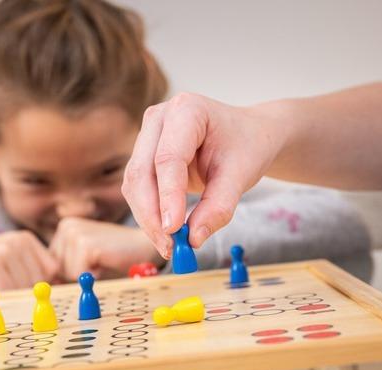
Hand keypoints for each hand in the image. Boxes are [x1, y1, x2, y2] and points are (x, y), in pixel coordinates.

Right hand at [0, 230, 58, 293]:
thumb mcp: (11, 266)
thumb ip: (35, 274)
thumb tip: (63, 290)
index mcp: (27, 240)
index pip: (52, 272)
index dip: (37, 287)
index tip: (19, 287)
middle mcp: (18, 241)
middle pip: (39, 283)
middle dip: (23, 294)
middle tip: (0, 287)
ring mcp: (5, 251)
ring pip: (25, 289)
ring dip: (9, 297)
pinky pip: (8, 293)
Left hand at [49, 217, 165, 281]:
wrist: (144, 248)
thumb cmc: (116, 257)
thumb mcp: (85, 261)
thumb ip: (65, 269)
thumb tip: (48, 284)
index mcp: (64, 228)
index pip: (51, 265)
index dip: (70, 273)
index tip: (90, 264)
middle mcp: (66, 226)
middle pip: (57, 270)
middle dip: (77, 274)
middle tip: (99, 261)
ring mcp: (75, 233)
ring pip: (67, 274)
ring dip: (87, 275)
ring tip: (103, 260)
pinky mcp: (85, 244)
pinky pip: (79, 275)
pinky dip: (94, 276)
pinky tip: (106, 261)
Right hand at [122, 93, 286, 256]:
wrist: (247, 135)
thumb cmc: (246, 146)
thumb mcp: (241, 174)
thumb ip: (218, 206)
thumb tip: (194, 238)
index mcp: (186, 110)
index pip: (168, 158)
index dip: (168, 196)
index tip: (174, 230)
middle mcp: (158, 119)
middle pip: (142, 172)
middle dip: (152, 214)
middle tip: (170, 247)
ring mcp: (146, 136)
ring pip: (134, 185)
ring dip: (148, 219)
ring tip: (171, 246)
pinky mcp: (143, 156)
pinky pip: (138, 190)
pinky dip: (149, 215)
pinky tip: (166, 234)